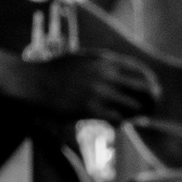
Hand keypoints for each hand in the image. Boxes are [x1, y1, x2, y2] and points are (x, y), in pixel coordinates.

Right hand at [28, 49, 163, 122]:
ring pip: (132, 105)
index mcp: (104, 61)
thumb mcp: (80, 59)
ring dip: (135, 113)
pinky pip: (116, 118)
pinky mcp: (89, 109)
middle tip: (150, 107)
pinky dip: (120, 122)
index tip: (151, 90)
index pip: (140, 71)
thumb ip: (101, 63)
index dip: (149, 82)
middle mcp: (105, 75)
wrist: (30, 82)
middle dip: (150, 99)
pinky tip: (117, 123)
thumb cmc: (54, 71)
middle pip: (143, 88)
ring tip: (134, 117)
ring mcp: (98, 92)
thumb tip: (122, 71)